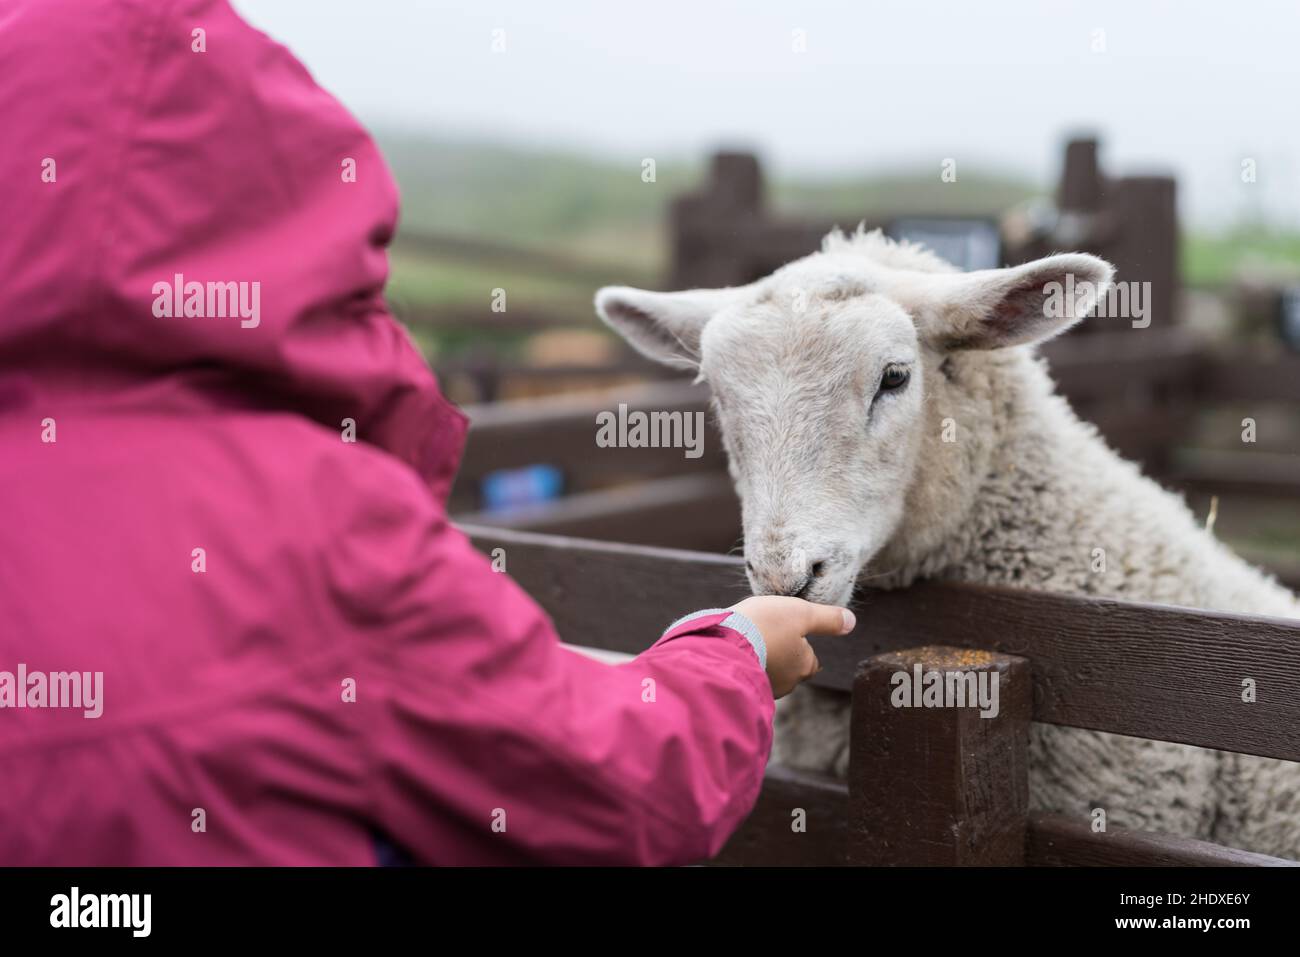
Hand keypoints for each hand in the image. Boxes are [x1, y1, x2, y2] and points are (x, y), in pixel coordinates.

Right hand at [728, 596, 854, 697]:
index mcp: (804, 666)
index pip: (810, 659)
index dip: (800, 643)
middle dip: (780, 654)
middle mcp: (787, 683)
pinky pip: (749, 675)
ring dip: (762, 660)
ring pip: (769, 672)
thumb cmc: (765, 626)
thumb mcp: (800, 613)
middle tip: (764, 635)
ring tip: (747, 642)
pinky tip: (735, 653)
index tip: (786, 631)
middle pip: (790, 667)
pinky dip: (746, 666)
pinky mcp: (742, 687)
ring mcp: (763, 687)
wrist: (722, 644)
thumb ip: (827, 618)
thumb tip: (851, 622)